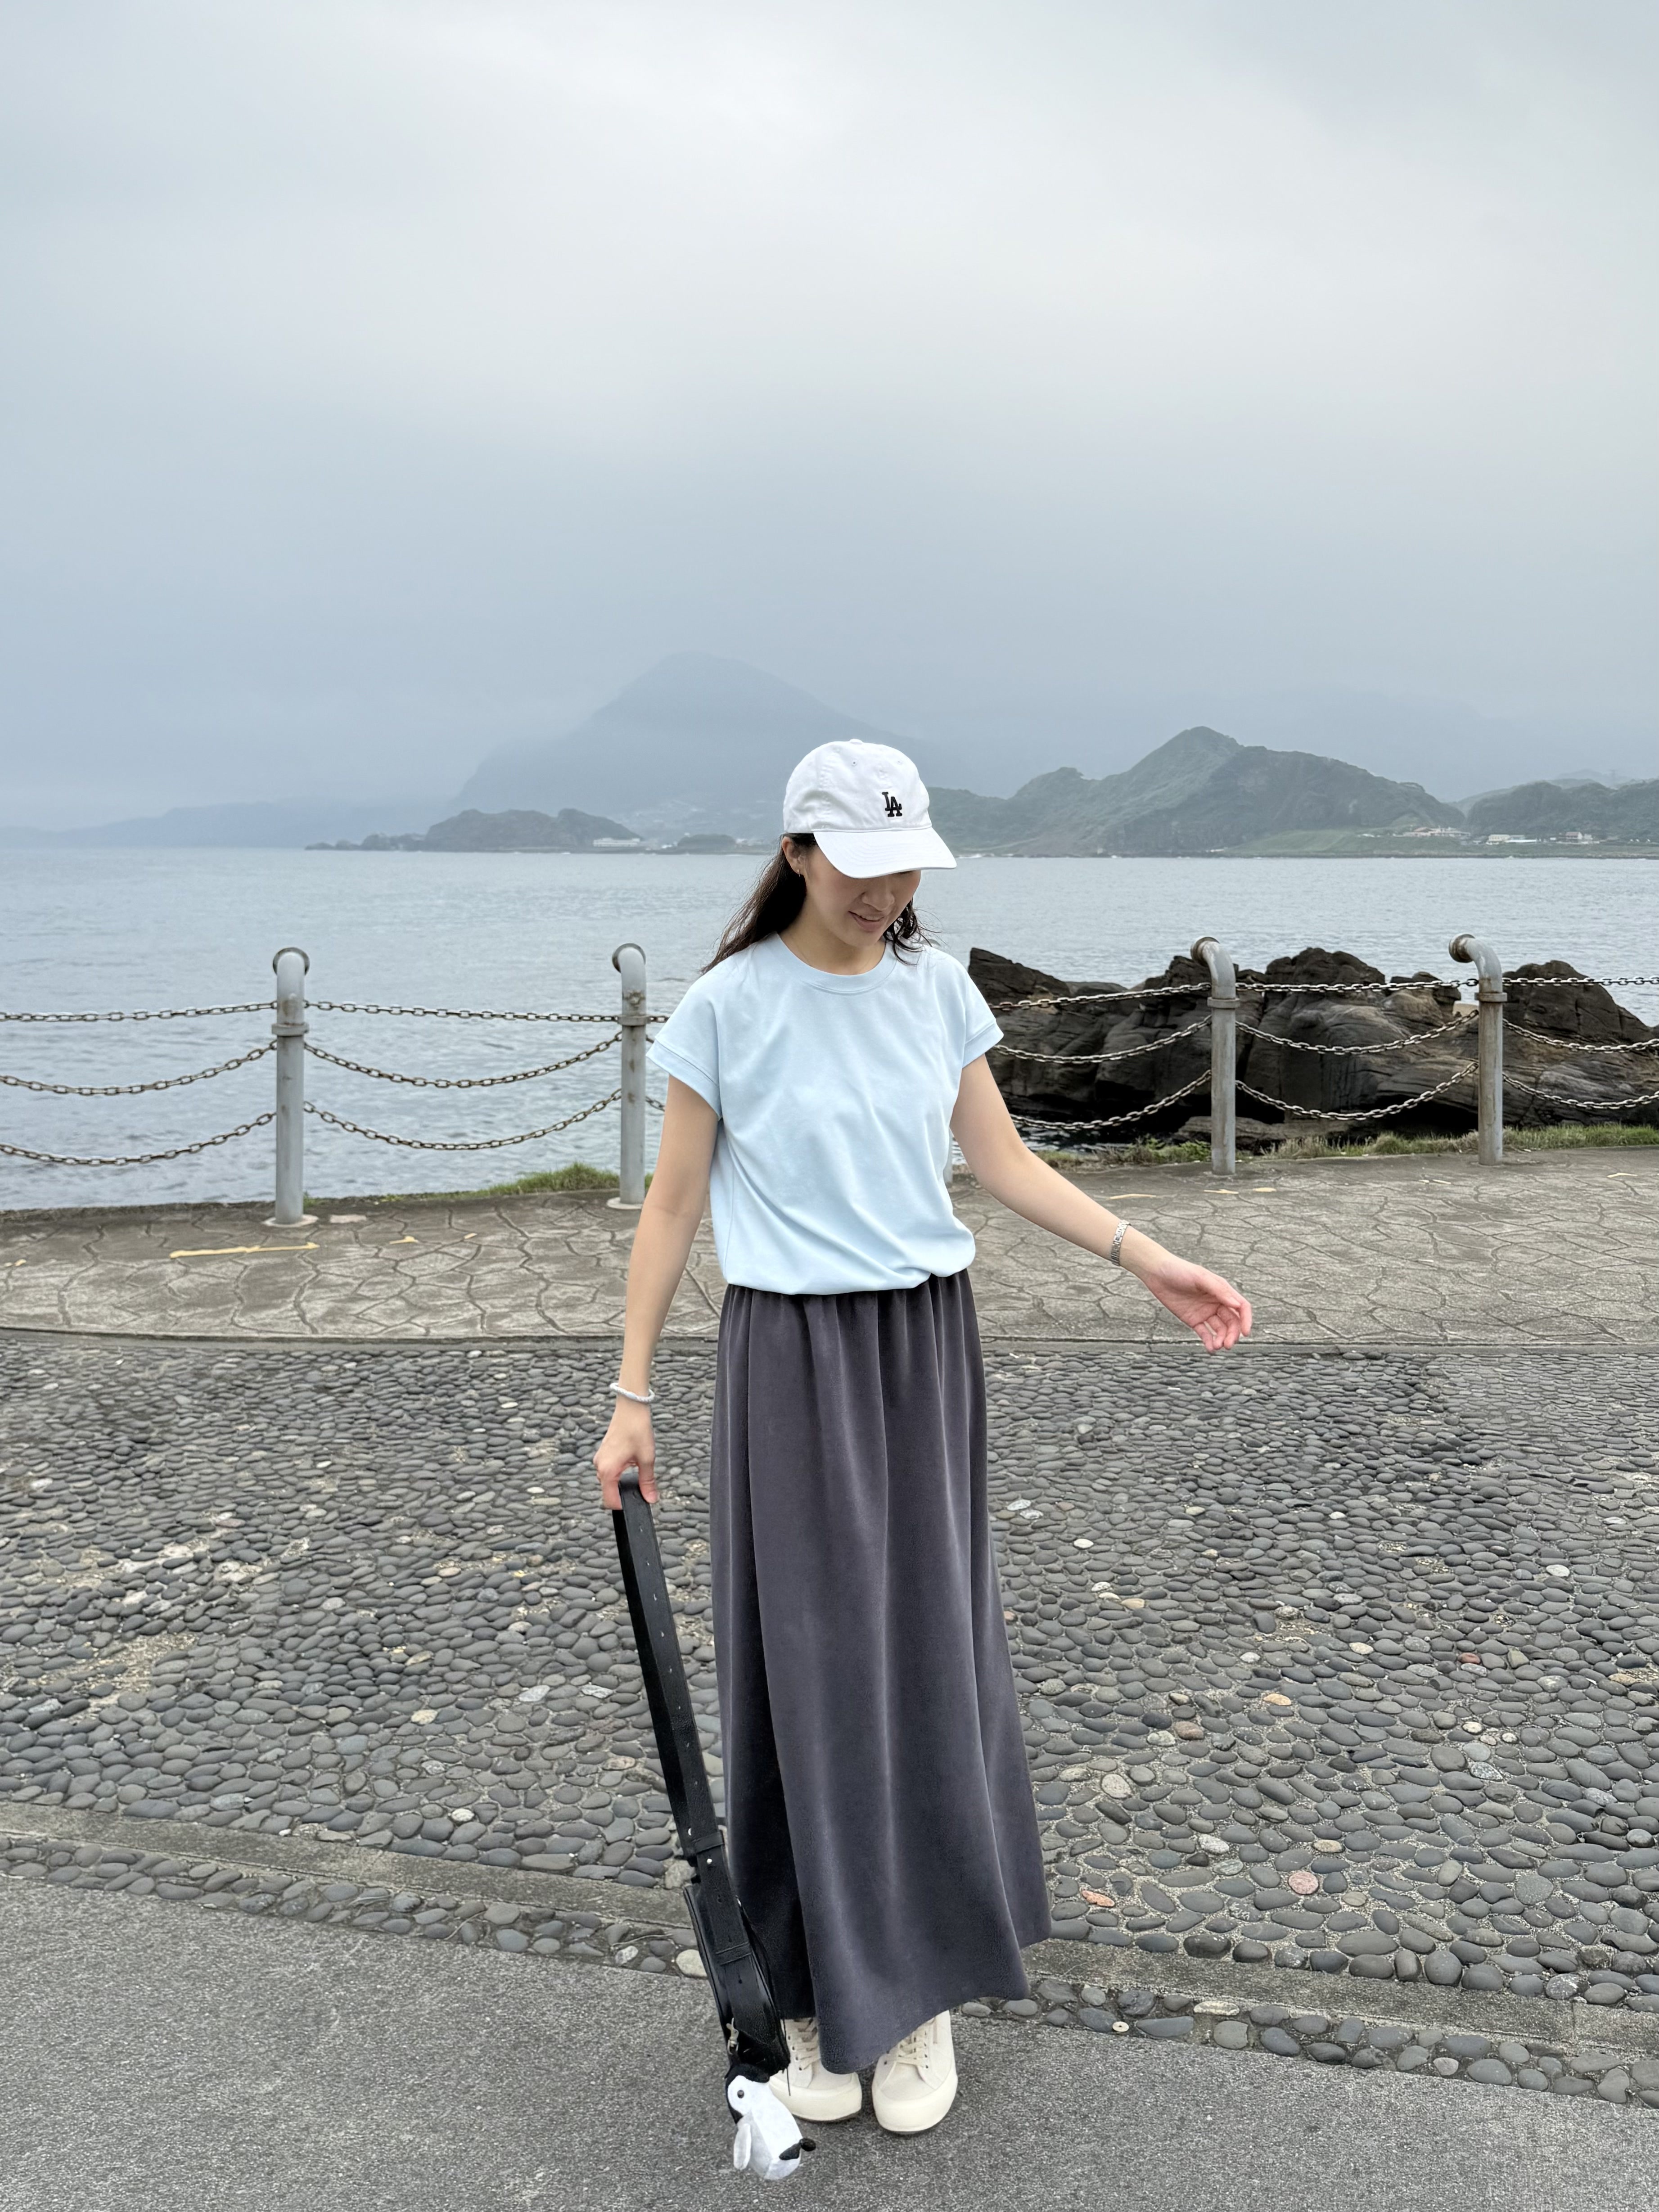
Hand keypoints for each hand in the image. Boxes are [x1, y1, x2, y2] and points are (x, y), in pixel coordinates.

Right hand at [593, 1402, 657, 1507]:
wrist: (631, 1409)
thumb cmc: (637, 1430)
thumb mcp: (646, 1459)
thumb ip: (647, 1482)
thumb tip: (650, 1498)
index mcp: (607, 1470)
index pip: (609, 1500)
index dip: (622, 1506)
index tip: (634, 1504)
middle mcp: (599, 1466)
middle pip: (608, 1491)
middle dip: (623, 1494)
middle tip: (641, 1488)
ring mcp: (600, 1459)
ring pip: (608, 1480)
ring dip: (621, 1482)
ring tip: (637, 1473)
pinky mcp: (603, 1453)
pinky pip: (608, 1470)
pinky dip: (618, 1473)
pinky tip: (631, 1464)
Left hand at [1134, 1252, 1251, 1350]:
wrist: (1157, 1273)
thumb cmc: (1179, 1270)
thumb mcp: (1200, 1277)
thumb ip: (1219, 1290)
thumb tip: (1237, 1305)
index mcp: (1222, 1291)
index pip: (1241, 1307)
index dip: (1246, 1320)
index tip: (1246, 1333)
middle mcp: (1216, 1303)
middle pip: (1232, 1322)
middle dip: (1232, 1334)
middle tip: (1227, 1344)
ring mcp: (1205, 1312)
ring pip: (1219, 1330)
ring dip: (1221, 1339)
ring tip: (1216, 1346)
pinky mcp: (1193, 1320)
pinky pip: (1204, 1333)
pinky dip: (1209, 1342)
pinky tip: (1210, 1349)